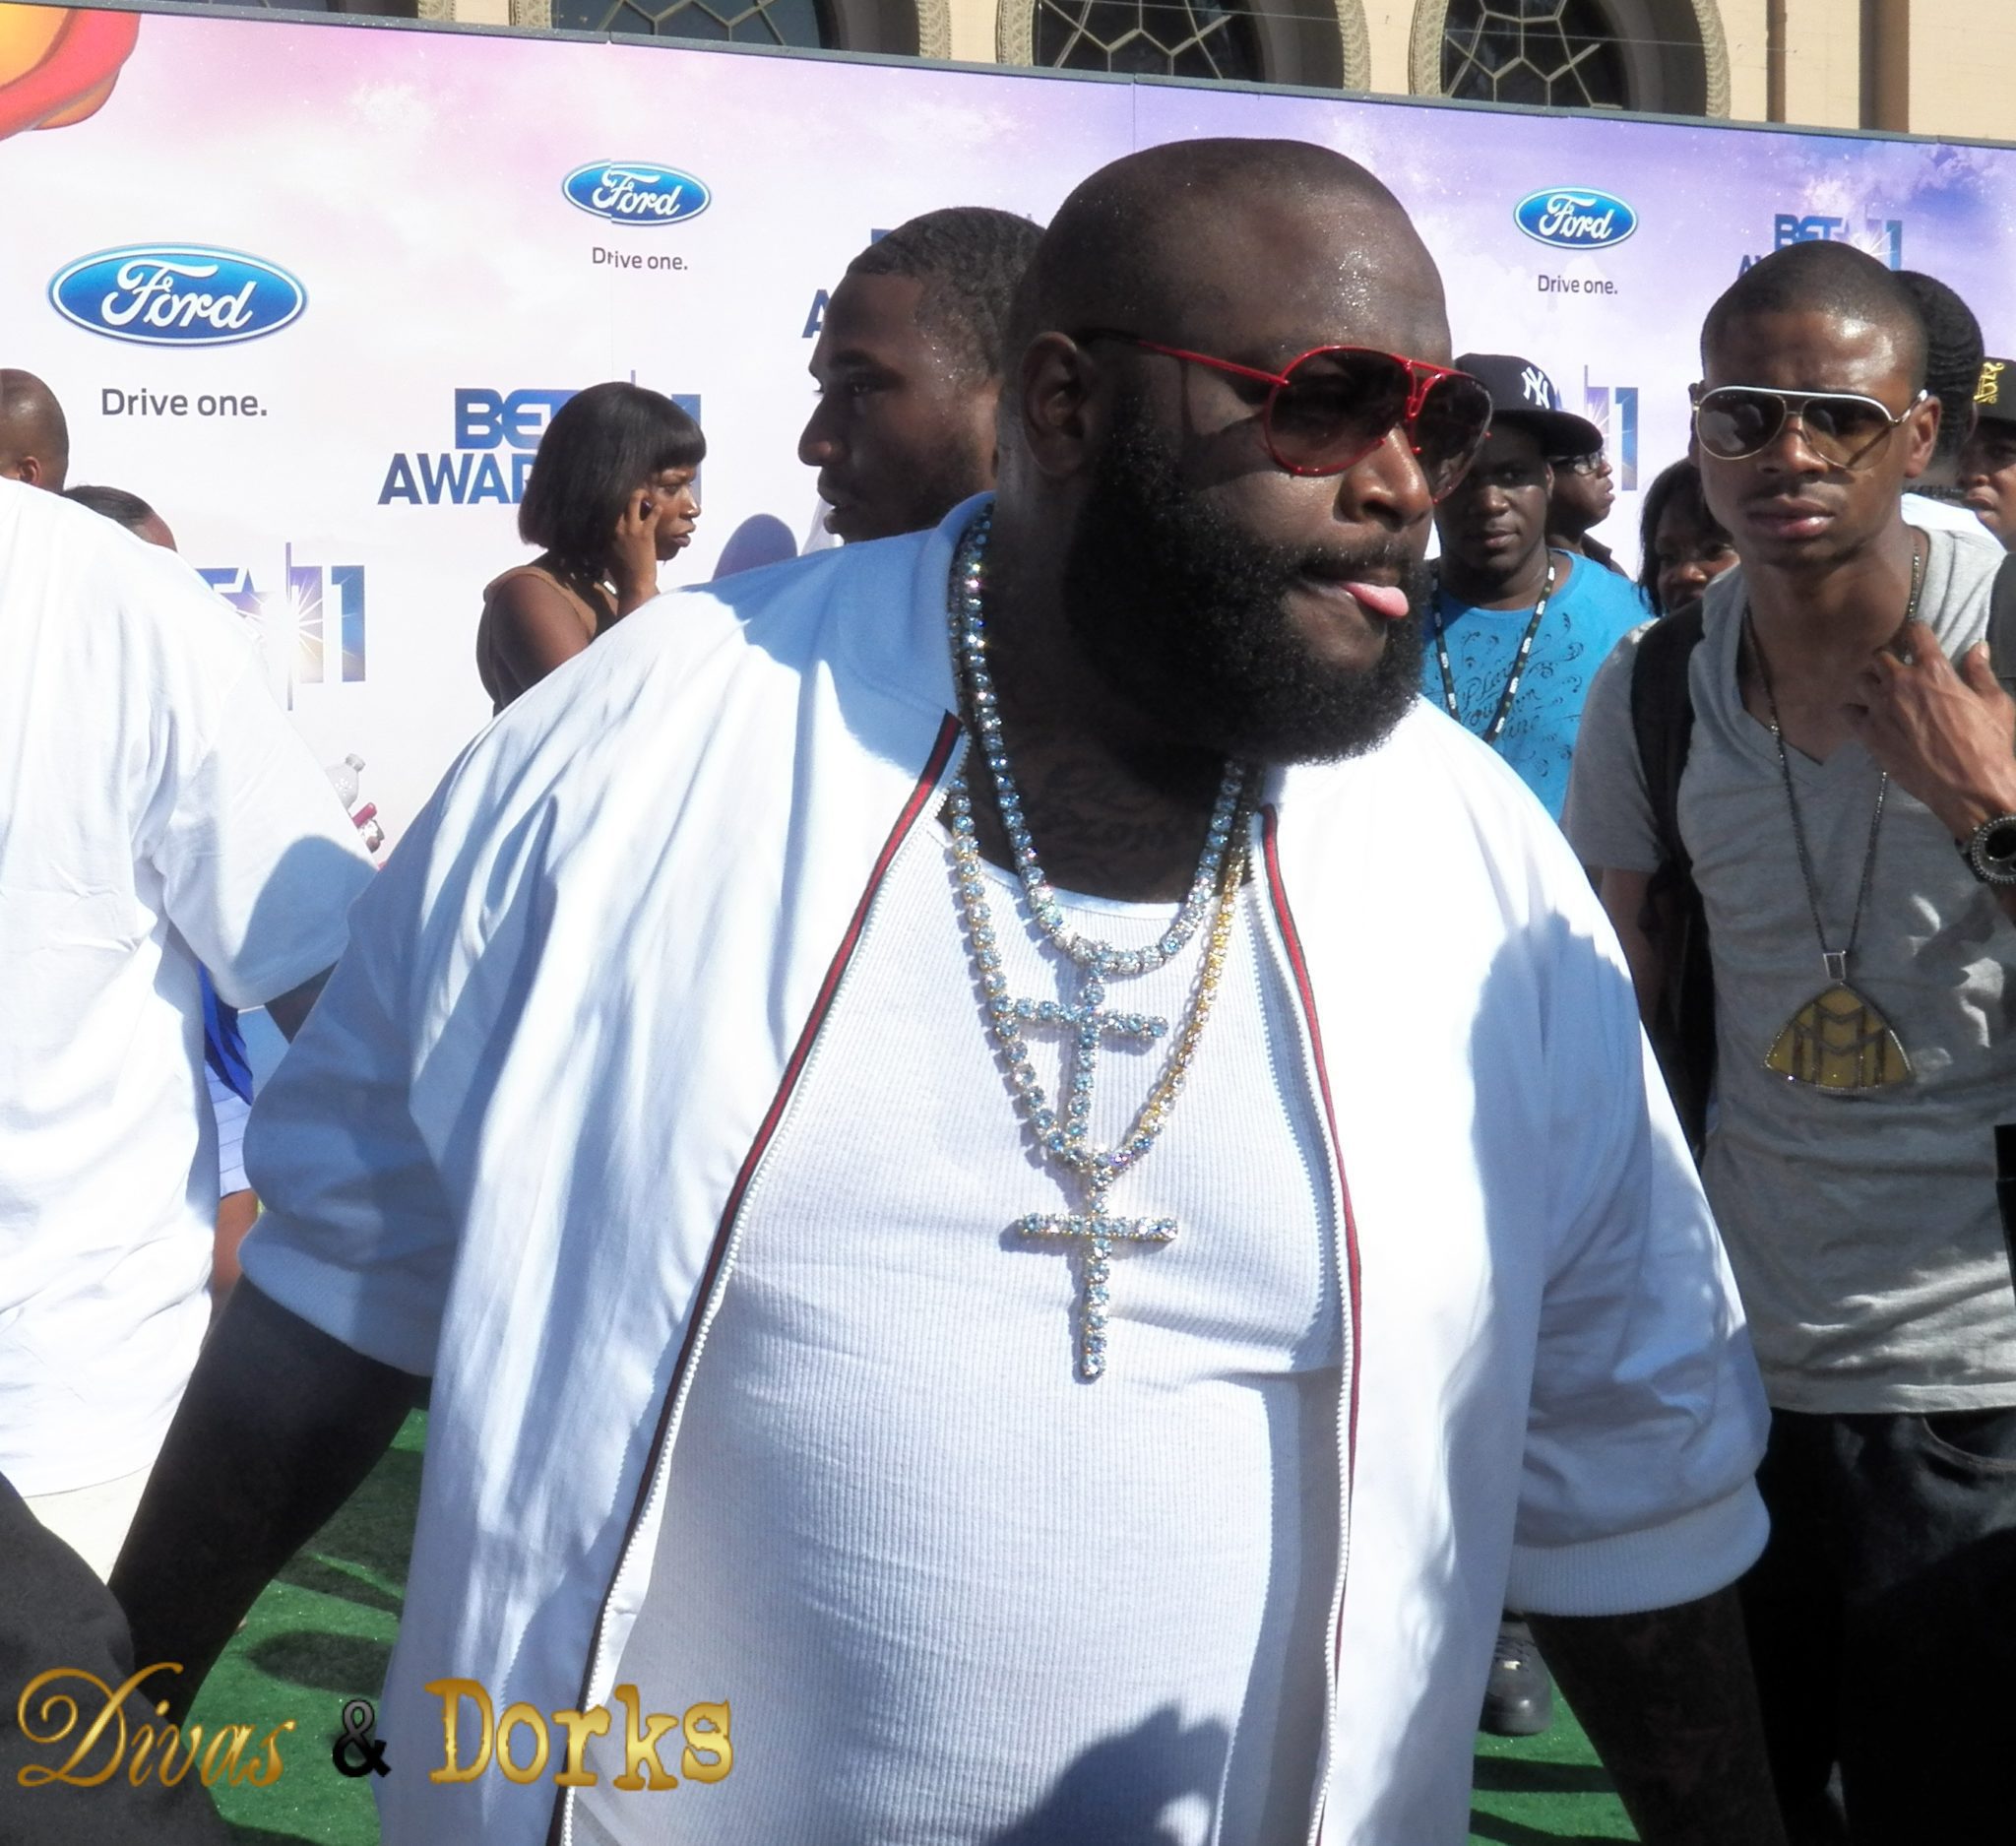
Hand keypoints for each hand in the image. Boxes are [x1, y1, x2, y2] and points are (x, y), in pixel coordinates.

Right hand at [610, 488, 659, 614]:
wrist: (634, 583)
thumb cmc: (620, 572)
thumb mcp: (607, 553)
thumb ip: (606, 538)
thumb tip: (604, 530)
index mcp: (605, 531)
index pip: (605, 508)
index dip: (608, 498)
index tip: (611, 492)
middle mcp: (616, 526)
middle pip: (617, 499)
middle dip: (623, 491)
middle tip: (629, 487)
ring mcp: (631, 528)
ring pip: (633, 500)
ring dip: (639, 493)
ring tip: (644, 492)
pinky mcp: (646, 532)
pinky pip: (653, 514)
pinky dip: (657, 509)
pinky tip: (659, 506)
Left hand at [1842, 621, 2015, 839]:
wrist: (1969, 788)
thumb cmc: (1989, 744)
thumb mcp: (1996, 703)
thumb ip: (1981, 673)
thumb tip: (1977, 648)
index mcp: (1934, 671)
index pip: (1915, 633)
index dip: (1915, 632)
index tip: (1916, 637)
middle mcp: (1901, 685)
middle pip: (1880, 656)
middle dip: (1888, 658)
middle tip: (1897, 669)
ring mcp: (1881, 709)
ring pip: (1860, 680)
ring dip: (1870, 682)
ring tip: (1881, 691)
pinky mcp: (1869, 735)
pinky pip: (1847, 712)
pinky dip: (1854, 710)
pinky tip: (1865, 715)